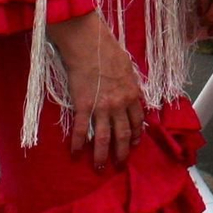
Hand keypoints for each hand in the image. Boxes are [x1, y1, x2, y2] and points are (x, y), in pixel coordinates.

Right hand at [47, 11, 144, 168]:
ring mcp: (101, 107)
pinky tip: (75, 153)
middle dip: (122, 152)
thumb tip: (131, 94)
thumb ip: (130, 85)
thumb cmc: (108, 51)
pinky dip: (77, 143)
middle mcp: (119, 104)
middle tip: (120, 164)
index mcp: (132, 94)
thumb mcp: (128, 68)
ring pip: (103, 138)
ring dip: (101, 155)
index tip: (134, 143)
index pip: (137, 121)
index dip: (136, 135)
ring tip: (99, 168)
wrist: (90, 45)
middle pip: (123, 134)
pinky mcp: (83, 105)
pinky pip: (80, 129)